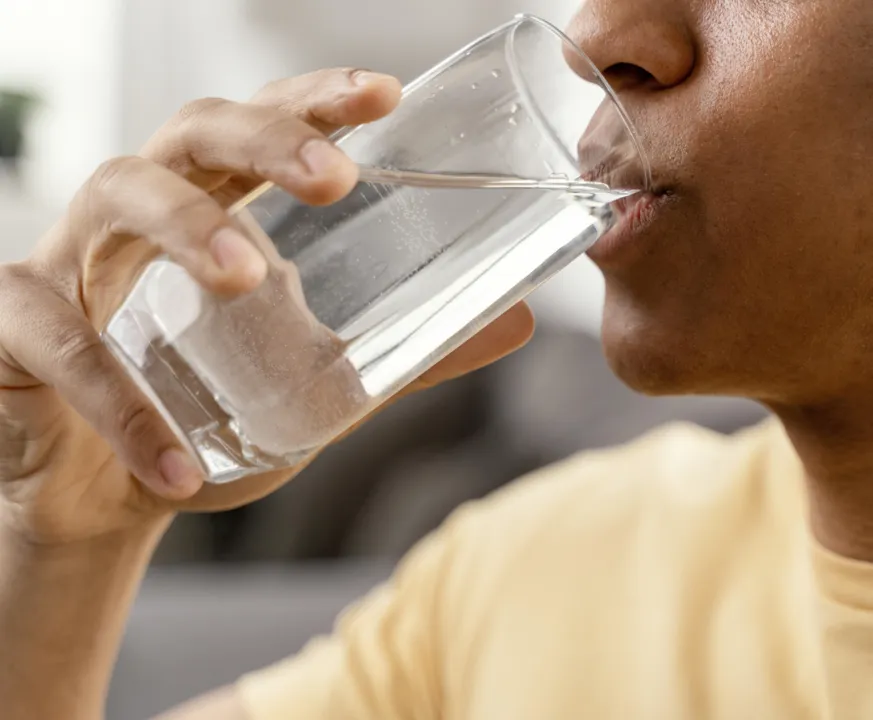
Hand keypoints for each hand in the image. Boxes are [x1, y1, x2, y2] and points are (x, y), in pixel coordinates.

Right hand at [0, 69, 533, 545]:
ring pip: (116, 196)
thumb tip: (519, 323)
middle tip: (334, 176)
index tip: (383, 93)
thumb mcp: (322, 384)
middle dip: (264, 137)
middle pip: (193, 131)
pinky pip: (59, 343)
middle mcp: (144, 214)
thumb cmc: (214, 415)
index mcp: (218, 210)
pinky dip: (121, 406)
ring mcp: (72, 261)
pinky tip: (180, 468)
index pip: (265, 128)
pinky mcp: (15, 328)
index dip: (314, 99)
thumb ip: (410, 353)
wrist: (112, 497)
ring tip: (250, 281)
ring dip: (188, 230)